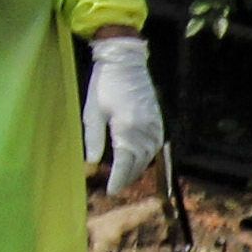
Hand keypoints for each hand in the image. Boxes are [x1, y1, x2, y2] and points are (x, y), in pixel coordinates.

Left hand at [82, 33, 164, 199]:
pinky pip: (156, 145)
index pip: (123, 163)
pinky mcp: (158, 120)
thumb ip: (93, 138)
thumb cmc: (104, 83)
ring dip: (138, 169)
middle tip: (116, 187)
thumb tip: (92, 162)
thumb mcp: (92, 110)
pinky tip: (139, 159)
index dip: (117, 180)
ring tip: (126, 176)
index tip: (111, 191)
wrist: (126, 60)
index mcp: (126, 128)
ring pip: (149, 156)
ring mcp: (154, 125)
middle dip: (127, 177)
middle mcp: (144, 130)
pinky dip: (148, 156)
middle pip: (138, 163)